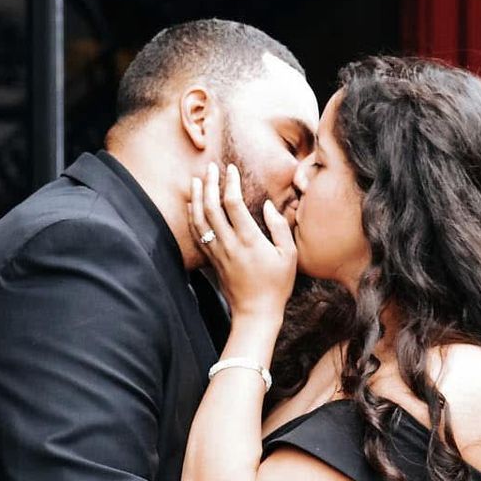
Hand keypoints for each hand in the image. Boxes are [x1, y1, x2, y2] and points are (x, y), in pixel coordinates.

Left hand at [190, 161, 296, 319]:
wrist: (256, 312)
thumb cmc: (277, 284)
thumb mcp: (288, 255)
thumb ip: (279, 227)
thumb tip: (268, 205)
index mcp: (249, 240)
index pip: (233, 204)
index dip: (230, 183)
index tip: (232, 169)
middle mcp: (229, 244)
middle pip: (211, 207)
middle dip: (209, 184)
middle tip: (210, 167)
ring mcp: (218, 252)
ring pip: (199, 220)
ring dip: (196, 198)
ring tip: (195, 180)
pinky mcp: (212, 260)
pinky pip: (197, 234)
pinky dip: (192, 217)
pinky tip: (192, 205)